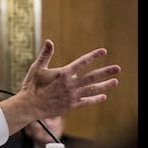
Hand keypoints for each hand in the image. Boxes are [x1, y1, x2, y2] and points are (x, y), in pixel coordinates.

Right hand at [0, 39, 120, 133]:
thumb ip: (45, 55)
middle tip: (117, 68)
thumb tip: (49, 41)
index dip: (93, 56)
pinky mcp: (71, 106)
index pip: (82, 62)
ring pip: (92, 89)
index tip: (103, 52)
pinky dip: (95, 99)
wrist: (30, 106)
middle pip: (92, 76)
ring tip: (115, 82)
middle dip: (106, 72)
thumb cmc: (31, 86)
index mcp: (64, 73)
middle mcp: (71, 84)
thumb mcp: (37, 68)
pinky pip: (86, 102)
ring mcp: (72, 96)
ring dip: (105, 85)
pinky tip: (103, 97)